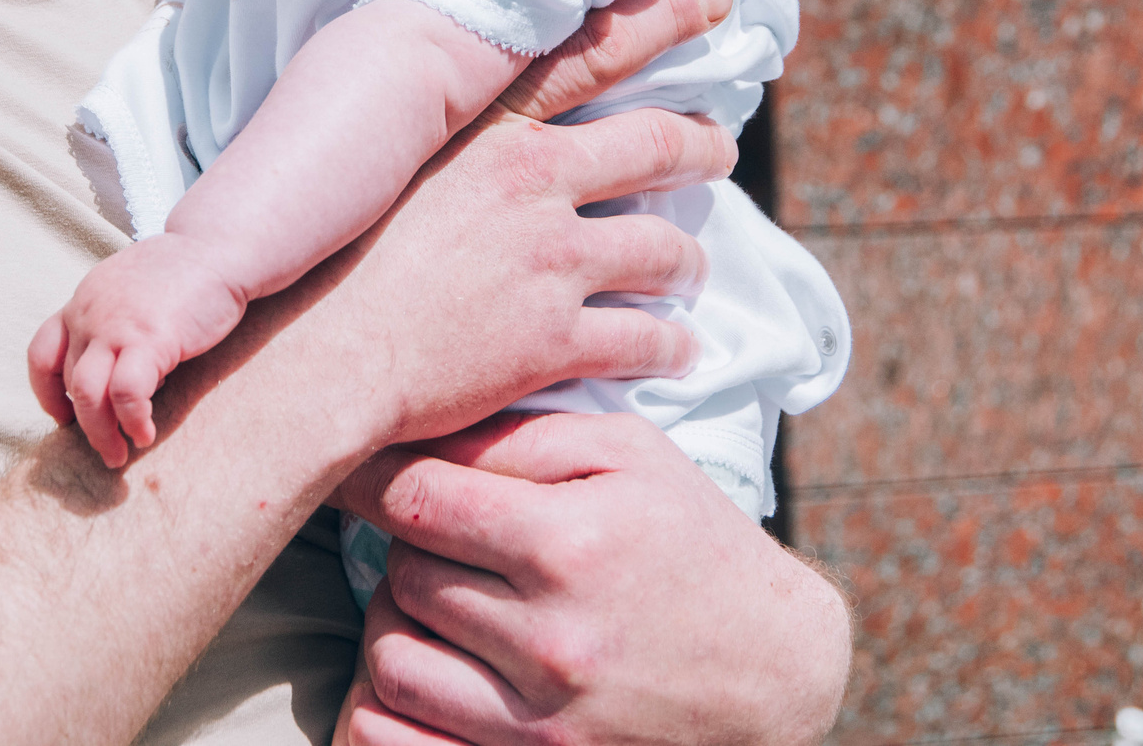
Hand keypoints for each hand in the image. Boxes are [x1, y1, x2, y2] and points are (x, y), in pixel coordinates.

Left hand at [28, 234, 250, 466]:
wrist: (218, 248)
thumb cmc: (181, 273)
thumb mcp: (128, 290)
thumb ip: (112, 323)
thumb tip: (115, 370)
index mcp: (82, 302)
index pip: (41, 353)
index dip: (46, 393)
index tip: (64, 416)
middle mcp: (89, 314)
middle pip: (68, 382)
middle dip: (84, 425)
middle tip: (106, 450)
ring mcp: (116, 326)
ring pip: (86, 394)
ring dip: (100, 433)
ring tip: (119, 454)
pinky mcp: (150, 339)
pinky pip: (127, 393)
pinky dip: (132, 421)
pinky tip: (145, 432)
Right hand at [226, 0, 737, 461]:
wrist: (308, 357)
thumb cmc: (328, 263)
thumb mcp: (384, 167)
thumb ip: (441, 138)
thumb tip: (461, 118)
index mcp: (487, 130)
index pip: (590, 54)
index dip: (660, 18)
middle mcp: (530, 180)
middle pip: (656, 145)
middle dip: (700, 147)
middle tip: (716, 151)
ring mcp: (548, 259)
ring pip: (663, 248)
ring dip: (689, 261)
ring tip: (691, 270)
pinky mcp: (555, 338)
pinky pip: (646, 340)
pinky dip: (672, 348)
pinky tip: (677, 352)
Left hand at [334, 413, 852, 745]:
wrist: (774, 672)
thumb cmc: (693, 543)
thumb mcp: (632, 457)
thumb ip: (524, 438)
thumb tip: (423, 428)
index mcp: (569, 544)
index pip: (414, 499)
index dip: (373, 476)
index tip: (368, 471)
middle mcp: (550, 639)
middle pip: (400, 575)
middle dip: (404, 546)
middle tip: (433, 535)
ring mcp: (542, 719)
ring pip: (391, 662)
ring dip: (396, 623)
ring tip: (434, 600)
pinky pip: (400, 744)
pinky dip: (387, 708)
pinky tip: (422, 669)